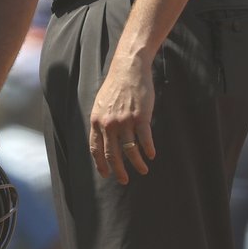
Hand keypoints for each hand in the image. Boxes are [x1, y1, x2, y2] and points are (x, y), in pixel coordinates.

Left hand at [88, 55, 155, 185]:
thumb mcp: (101, 104)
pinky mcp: (141, 117)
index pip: (96, 149)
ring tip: (143, 170)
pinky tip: (151, 155)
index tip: (106, 174)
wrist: (129, 69)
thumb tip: (103, 139)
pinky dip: (148, 150)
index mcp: (96, 121)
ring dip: (137, 164)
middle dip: (118, 171)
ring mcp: (125, 121)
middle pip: (112, 154)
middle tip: (124, 180)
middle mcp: (109, 124)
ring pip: (130, 151)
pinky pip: (145, 140)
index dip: (101, 164)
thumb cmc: (116, 86)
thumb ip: (101, 121)